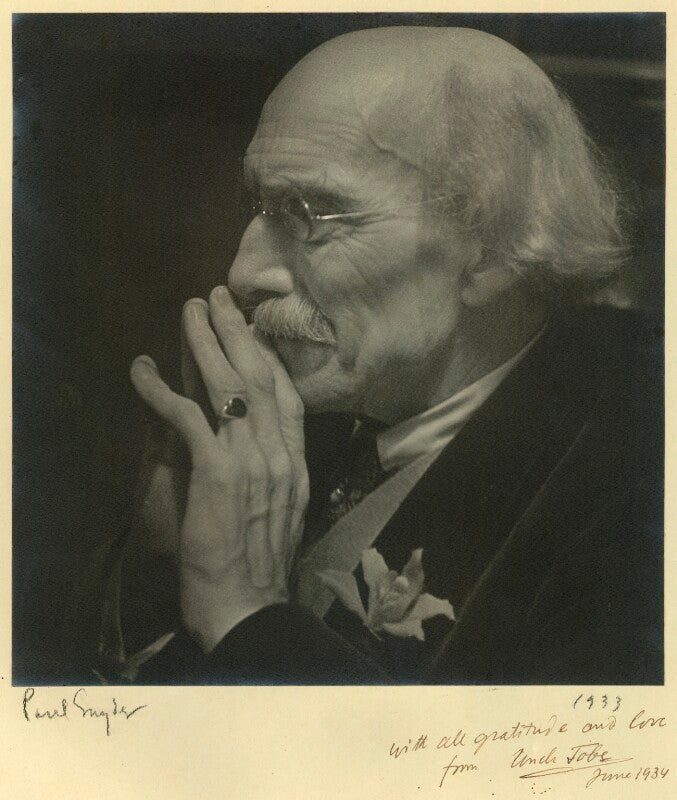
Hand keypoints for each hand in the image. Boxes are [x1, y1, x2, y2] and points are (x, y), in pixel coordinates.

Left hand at [130, 286, 308, 652]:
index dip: (269, 356)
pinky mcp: (220, 471)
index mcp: (297, 462)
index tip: (253, 328)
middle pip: (262, 377)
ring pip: (231, 385)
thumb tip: (257, 441)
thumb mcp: (283, 510)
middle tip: (218, 298)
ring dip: (206, 343)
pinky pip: (189, 416)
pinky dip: (162, 390)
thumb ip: (275, 469)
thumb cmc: (260, 564)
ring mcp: (254, 460)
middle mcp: (281, 453)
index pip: (288, 395)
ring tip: (192, 310)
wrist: (249, 603)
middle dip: (239, 332)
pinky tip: (143, 370)